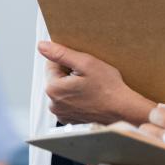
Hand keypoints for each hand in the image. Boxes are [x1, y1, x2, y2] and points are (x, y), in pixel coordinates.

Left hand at [39, 41, 154, 125]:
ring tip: (90, 86)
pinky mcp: (70, 119)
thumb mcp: (85, 63)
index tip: (82, 66)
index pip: (51, 64)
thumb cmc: (108, 87)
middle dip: (70, 73)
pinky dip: (76, 96)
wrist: (123, 110)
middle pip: (56, 77)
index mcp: (53, 89)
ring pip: (62, 88)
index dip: (68, 61)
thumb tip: (41, 46)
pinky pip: (68, 100)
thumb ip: (61, 53)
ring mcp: (61, 113)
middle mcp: (53, 104)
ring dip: (73, 84)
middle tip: (88, 76)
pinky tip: (90, 96)